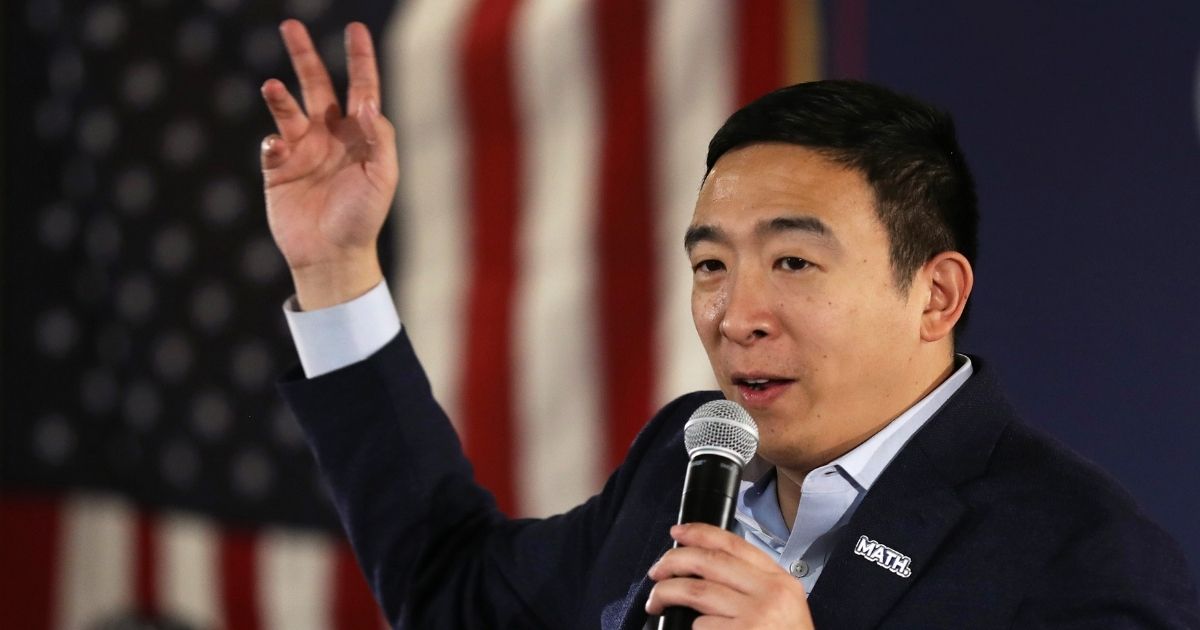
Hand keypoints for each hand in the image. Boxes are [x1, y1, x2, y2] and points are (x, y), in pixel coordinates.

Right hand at [260, 20, 397, 309]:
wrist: (333, 257)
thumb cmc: (363, 219)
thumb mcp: (383, 178)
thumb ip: (378, 138)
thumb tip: (364, 102)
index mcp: (358, 135)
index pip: (360, 88)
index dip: (359, 59)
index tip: (355, 29)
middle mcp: (329, 136)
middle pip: (316, 85)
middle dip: (304, 56)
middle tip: (290, 26)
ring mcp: (302, 151)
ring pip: (287, 110)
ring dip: (279, 96)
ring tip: (271, 86)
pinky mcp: (278, 170)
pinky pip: (271, 146)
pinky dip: (271, 143)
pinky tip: (277, 149)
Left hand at [646, 524, 814, 628]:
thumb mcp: (781, 606)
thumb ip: (752, 583)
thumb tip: (704, 565)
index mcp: (780, 581)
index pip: (734, 544)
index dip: (700, 533)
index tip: (678, 532)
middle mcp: (770, 594)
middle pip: (709, 561)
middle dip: (673, 561)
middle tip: (656, 571)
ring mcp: (756, 617)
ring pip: (696, 591)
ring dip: (666, 593)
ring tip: (656, 602)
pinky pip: (701, 626)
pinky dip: (690, 629)